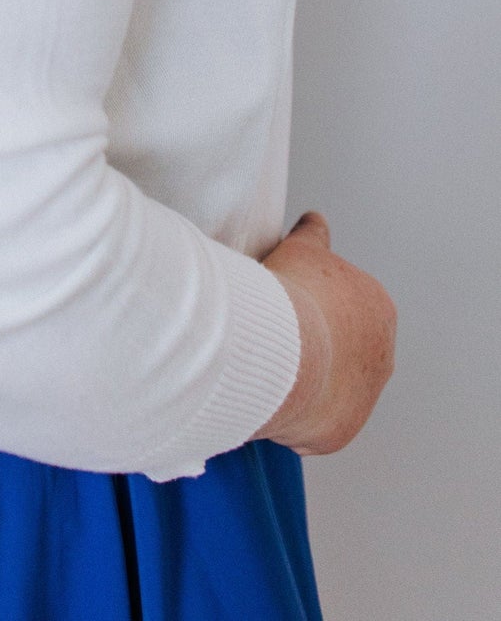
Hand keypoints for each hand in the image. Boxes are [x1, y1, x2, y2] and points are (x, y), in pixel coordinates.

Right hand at [254, 211, 396, 455]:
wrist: (287, 352)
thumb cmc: (296, 295)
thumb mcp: (303, 248)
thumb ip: (313, 235)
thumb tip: (314, 220)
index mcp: (379, 309)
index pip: (344, 305)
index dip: (311, 301)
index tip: (286, 303)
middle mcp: (382, 356)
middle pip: (339, 346)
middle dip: (311, 340)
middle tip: (274, 332)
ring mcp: (364, 398)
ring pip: (328, 383)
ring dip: (304, 375)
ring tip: (268, 360)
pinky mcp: (340, 430)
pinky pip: (311, 417)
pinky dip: (292, 407)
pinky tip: (268, 389)